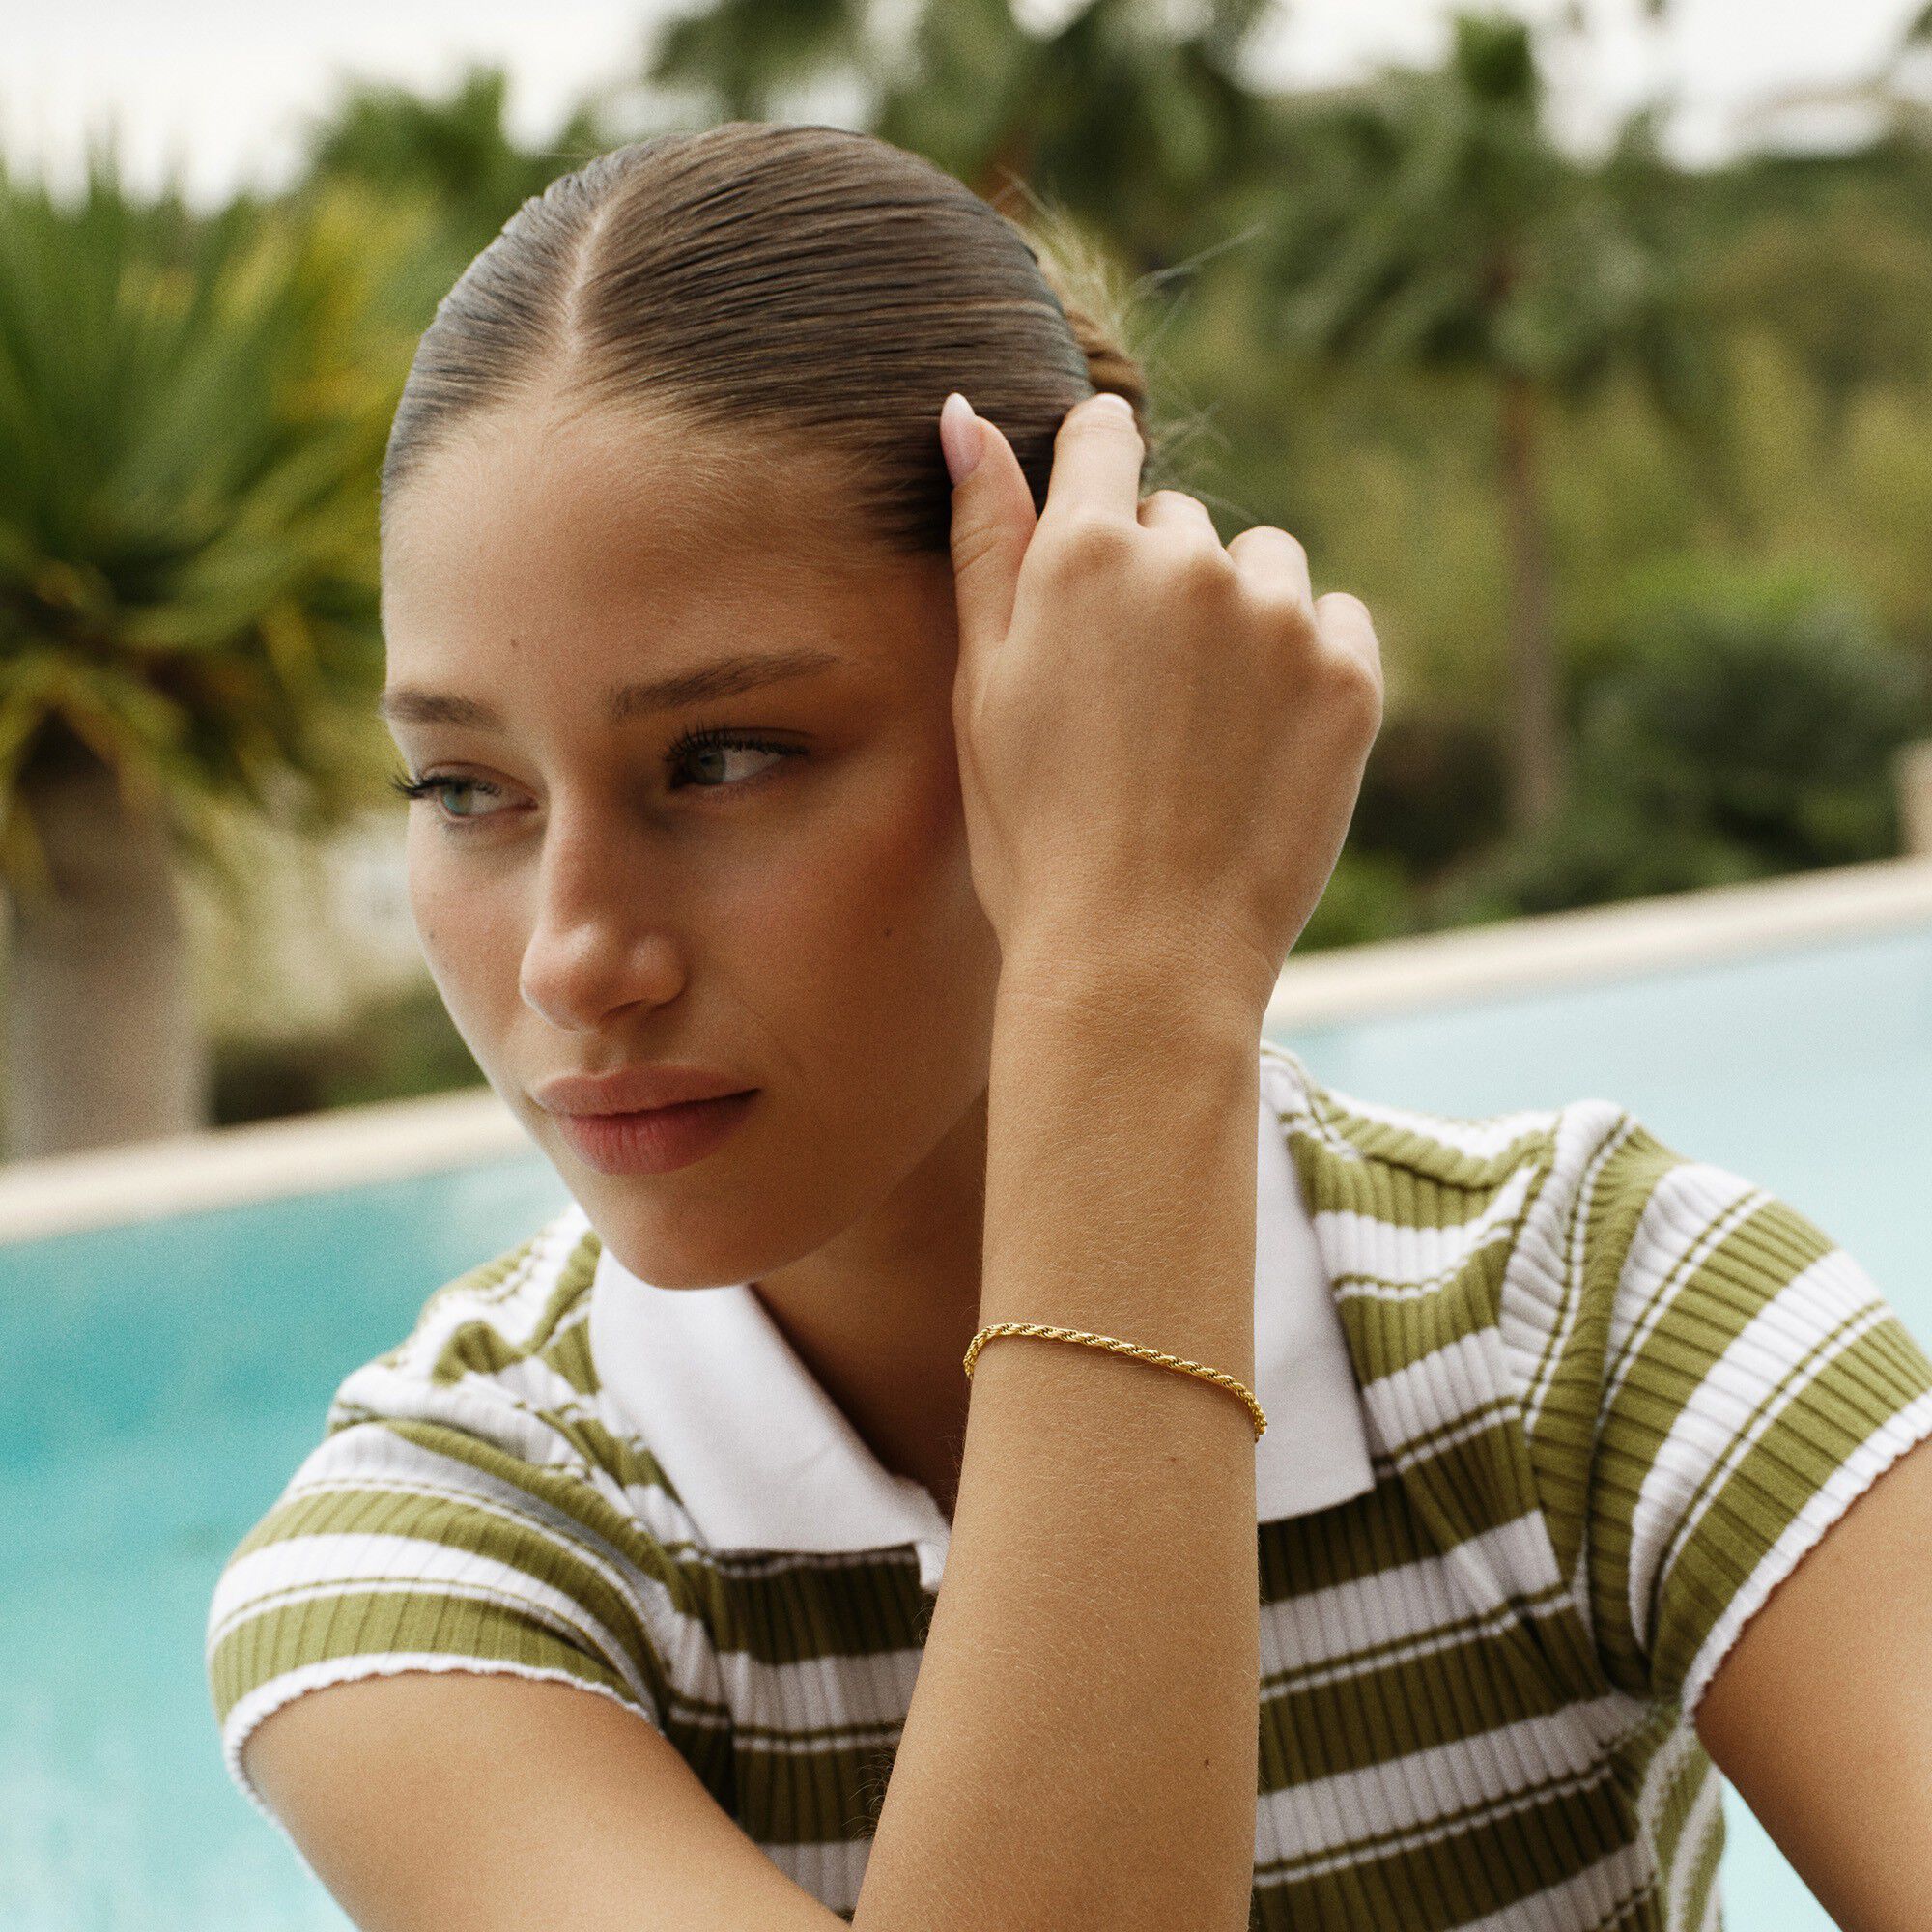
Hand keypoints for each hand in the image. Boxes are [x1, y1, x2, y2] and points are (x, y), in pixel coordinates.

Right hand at [941, 389, 1384, 1022]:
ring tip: (1200, 728)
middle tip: (1131, 699)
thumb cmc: (1034, 833)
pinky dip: (1306, 664)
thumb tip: (965, 413)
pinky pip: (1336, 622)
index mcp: (1081, 556)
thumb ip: (983, 539)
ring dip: (1239, 616)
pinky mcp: (1351, 677)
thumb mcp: (980, 685)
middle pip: (1179, 521)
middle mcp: (1187, 563)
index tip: (1096, 550)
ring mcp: (1280, 618)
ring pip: (1264, 566)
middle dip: (1156, 581)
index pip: (1102, 437)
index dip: (1094, 481)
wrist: (1139, 960)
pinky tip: (1259, 744)